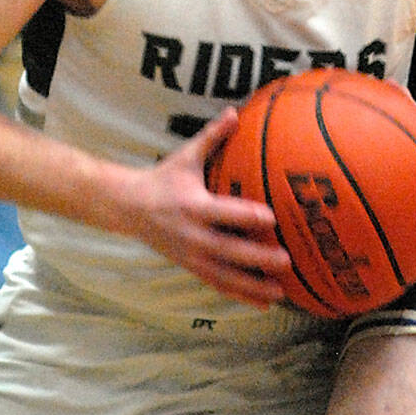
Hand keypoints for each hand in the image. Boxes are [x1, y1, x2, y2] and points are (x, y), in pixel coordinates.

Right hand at [129, 110, 289, 306]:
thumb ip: (212, 137)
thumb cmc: (163, 178)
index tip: (273, 218)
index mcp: (193, 206)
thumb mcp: (185, 156)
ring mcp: (191, 256)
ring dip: (253, 286)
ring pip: (225, 276)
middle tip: (287, 260)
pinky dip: (241, 295)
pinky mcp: (191, 268)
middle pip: (229, 251)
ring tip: (281, 292)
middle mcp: (193, 235)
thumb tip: (235, 112)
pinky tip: (264, 303)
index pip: (224, 213)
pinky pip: (218, 285)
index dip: (248, 216)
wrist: (128, 208)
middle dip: (257, 258)